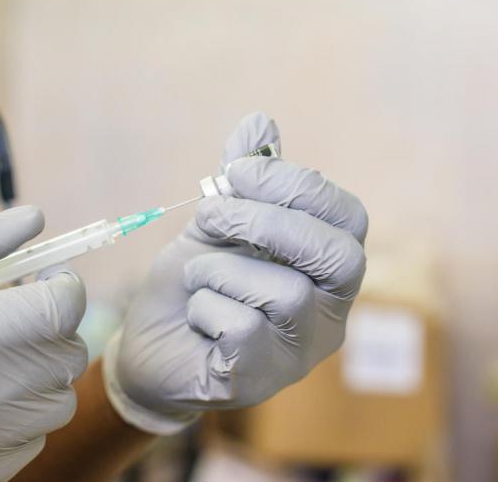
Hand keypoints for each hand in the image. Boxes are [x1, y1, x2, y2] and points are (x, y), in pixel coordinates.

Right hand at [0, 208, 87, 480]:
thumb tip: (33, 220)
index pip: (56, 311)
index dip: (64, 286)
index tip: (48, 279)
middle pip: (65, 358)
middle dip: (51, 326)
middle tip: (18, 313)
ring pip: (56, 403)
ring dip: (40, 370)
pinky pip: (32, 442)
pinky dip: (21, 414)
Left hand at [103, 112, 367, 433]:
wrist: (149, 345)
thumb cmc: (193, 283)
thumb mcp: (215, 224)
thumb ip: (240, 180)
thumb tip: (259, 120)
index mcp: (324, 265)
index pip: (348, 216)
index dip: (296, 184)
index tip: (235, 172)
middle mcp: (329, 311)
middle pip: (339, 255)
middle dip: (267, 221)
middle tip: (210, 214)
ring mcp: (301, 351)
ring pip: (285, 291)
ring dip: (220, 268)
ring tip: (197, 277)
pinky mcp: (262, 378)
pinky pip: (243, 327)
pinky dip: (205, 307)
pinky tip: (196, 316)